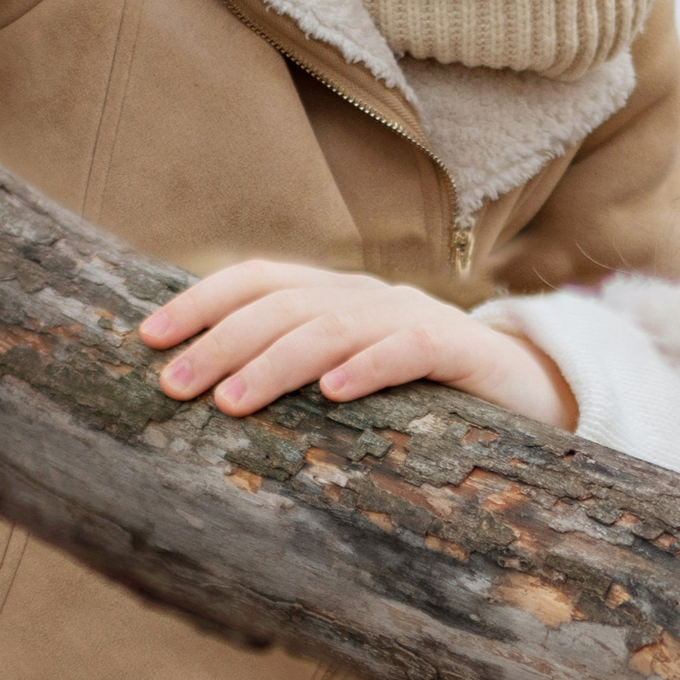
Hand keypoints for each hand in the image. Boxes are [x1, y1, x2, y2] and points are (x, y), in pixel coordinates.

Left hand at [139, 260, 577, 427]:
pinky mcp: (459, 350)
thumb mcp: (350, 376)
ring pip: (333, 327)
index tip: (146, 337)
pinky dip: (367, 367)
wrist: (533, 393)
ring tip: (232, 400)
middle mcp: (369, 295)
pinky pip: (407, 351)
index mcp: (336, 295)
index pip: (258, 279)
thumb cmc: (423, 395)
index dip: (202, 301)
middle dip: (221, 341)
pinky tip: (334, 394)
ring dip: (276, 361)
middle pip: (283, 303)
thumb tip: (200, 394)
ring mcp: (414, 318)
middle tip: (173, 384)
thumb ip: (295, 371)